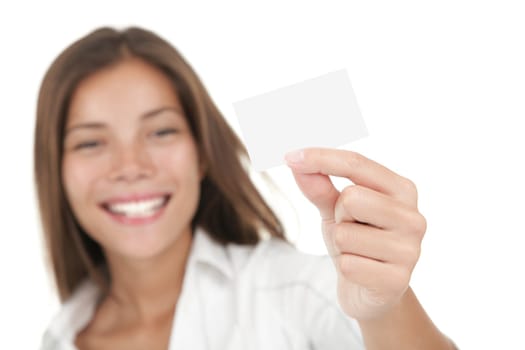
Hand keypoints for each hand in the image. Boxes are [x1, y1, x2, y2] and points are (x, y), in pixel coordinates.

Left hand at [285, 148, 426, 320]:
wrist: (370, 292)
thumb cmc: (356, 242)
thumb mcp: (335, 211)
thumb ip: (319, 186)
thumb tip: (296, 163)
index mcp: (402, 190)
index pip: (357, 164)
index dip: (321, 158)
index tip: (289, 156)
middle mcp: (413, 217)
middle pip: (351, 198)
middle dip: (339, 215)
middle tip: (351, 229)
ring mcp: (410, 250)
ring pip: (345, 234)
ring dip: (341, 245)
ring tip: (358, 252)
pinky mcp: (398, 281)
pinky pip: (348, 265)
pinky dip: (345, 268)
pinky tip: (362, 273)